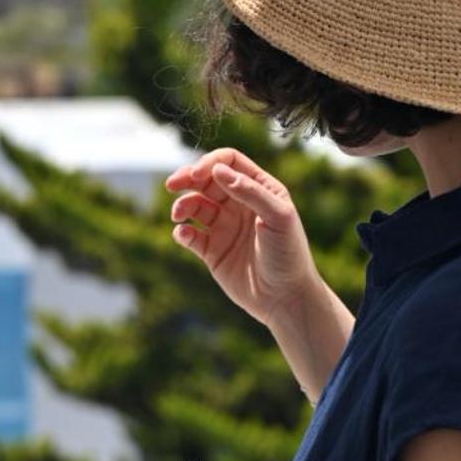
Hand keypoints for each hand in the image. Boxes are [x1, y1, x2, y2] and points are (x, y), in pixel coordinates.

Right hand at [165, 148, 319, 328]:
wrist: (286, 298)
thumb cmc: (289, 254)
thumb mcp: (278, 217)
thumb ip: (250, 191)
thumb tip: (217, 170)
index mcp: (260, 189)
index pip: (229, 162)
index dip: (210, 163)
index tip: (198, 175)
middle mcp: (240, 204)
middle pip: (206, 180)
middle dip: (187, 178)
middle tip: (172, 184)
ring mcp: (225, 227)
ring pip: (194, 205)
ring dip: (183, 205)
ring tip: (178, 215)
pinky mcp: (212, 251)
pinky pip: (190, 235)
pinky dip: (182, 231)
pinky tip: (185, 235)